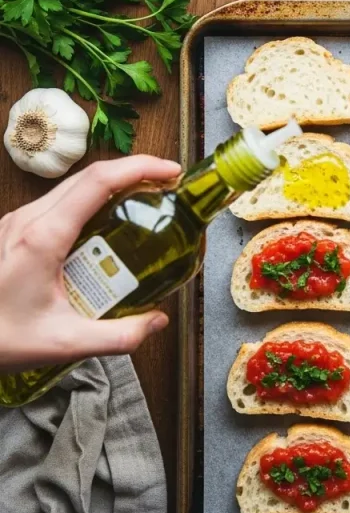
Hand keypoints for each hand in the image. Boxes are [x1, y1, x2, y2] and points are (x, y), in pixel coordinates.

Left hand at [0, 156, 181, 371]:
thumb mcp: (63, 343)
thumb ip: (117, 335)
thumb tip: (156, 320)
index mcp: (42, 237)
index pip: (98, 182)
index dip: (139, 168)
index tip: (170, 171)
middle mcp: (29, 220)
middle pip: (89, 177)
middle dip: (134, 172)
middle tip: (167, 185)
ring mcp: (19, 222)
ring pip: (73, 188)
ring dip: (112, 186)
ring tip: (144, 201)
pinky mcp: (15, 231)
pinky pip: (59, 204)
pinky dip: (91, 202)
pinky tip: (106, 224)